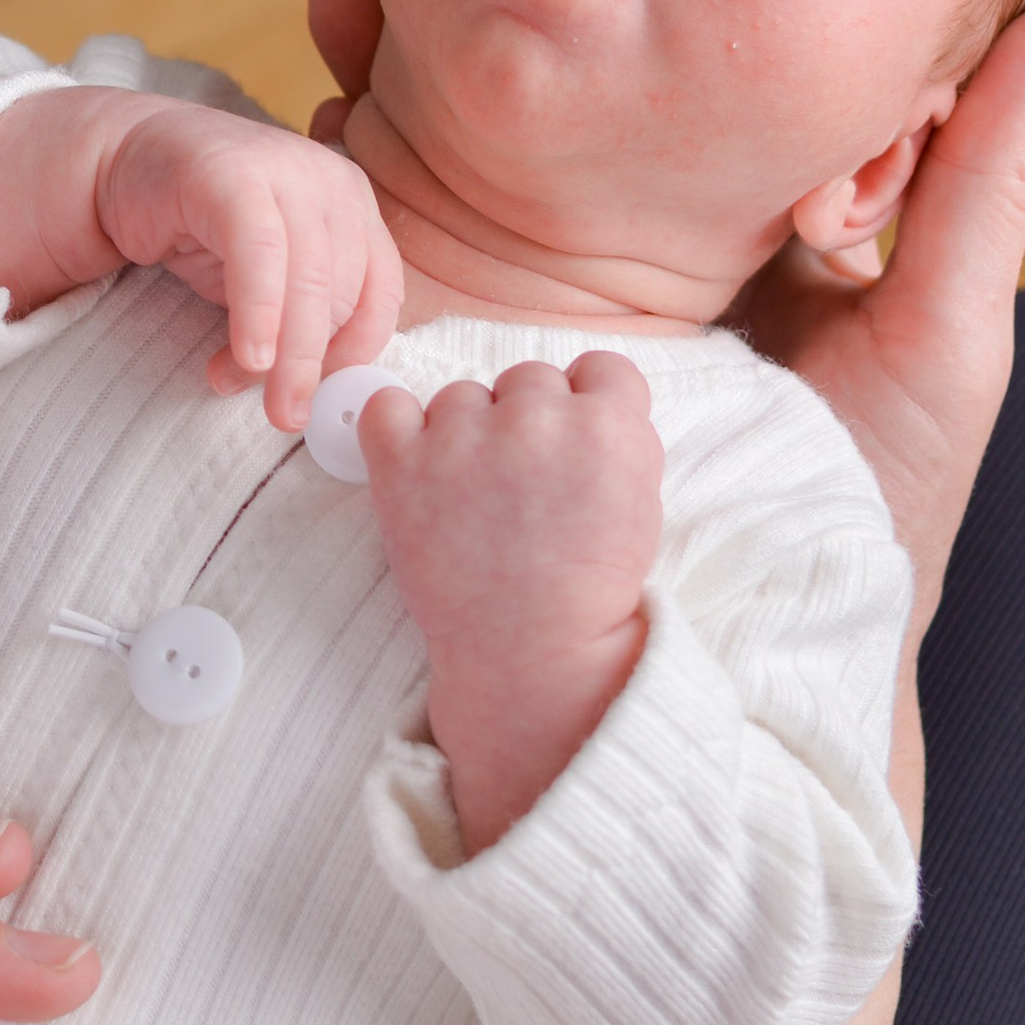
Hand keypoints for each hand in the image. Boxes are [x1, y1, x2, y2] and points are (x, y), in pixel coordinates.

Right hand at [0, 81, 400, 431]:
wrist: (124, 162)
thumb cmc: (201, 230)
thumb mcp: (266, 281)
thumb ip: (299, 319)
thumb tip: (315, 392)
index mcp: (352, 206)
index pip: (379, 294)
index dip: (354, 354)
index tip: (319, 396)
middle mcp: (331, 181)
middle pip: (340, 294)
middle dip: (309, 365)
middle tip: (281, 416)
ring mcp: (286, 170)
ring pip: (306, 282)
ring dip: (279, 352)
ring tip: (237, 383)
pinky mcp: (234, 176)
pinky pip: (261, 255)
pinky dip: (258, 313)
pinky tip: (245, 356)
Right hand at [310, 0, 1024, 606]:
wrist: (759, 667)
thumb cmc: (880, 505)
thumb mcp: (945, 328)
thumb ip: (986, 172)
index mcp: (734, 210)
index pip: (660, 65)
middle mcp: (633, 242)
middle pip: (536, 91)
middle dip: (451, 13)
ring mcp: (550, 308)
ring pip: (453, 154)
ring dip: (385, 78)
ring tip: (339, 5)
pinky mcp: (490, 375)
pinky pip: (408, 260)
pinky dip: (357, 186)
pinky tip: (318, 120)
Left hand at [361, 354, 659, 851]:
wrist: (532, 655)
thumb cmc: (589, 589)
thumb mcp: (640, 504)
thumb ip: (616, 440)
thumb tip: (581, 401)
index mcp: (610, 426)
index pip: (600, 369)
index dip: (588, 408)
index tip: (574, 451)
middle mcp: (539, 416)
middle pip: (530, 379)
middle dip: (528, 424)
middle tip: (522, 490)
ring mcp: (466, 435)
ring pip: (463, 395)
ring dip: (466, 434)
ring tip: (475, 504)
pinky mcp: (404, 461)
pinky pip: (384, 405)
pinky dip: (393, 429)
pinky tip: (415, 469)